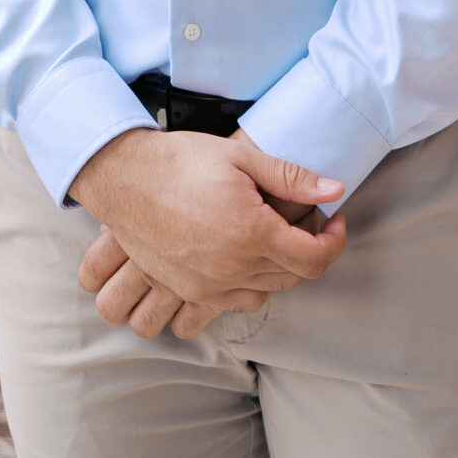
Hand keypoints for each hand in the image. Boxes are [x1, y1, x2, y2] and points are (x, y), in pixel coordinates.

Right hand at [69, 126, 345, 332]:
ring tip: (269, 233)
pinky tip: (242, 252)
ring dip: (278, 268)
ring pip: (265, 292)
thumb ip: (292, 178)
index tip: (333, 220)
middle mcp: (233, 267)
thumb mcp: (240, 157)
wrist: (123, 178)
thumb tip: (334, 191)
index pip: (315, 259)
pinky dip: (248, 282)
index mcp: (252, 232)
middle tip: (301, 217)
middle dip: (307, 248)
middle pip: (293, 276)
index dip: (334, 241)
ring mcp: (208, 284)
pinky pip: (233, 300)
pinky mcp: (188, 290)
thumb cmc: (181, 161)